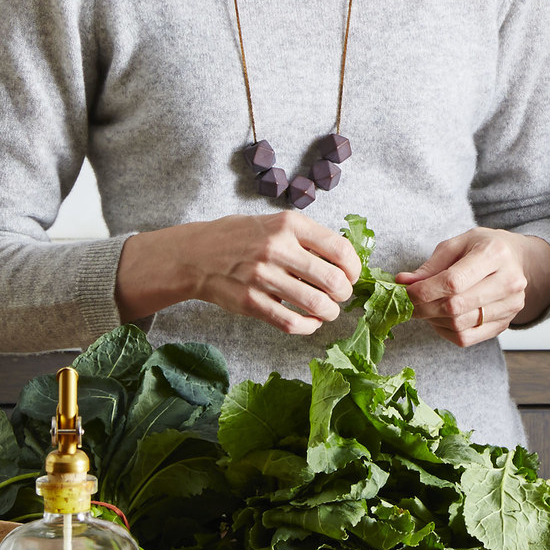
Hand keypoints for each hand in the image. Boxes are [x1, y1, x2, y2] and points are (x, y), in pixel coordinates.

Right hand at [114, 212, 361, 335]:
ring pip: (314, 303)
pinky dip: (307, 326)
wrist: (196, 254)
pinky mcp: (250, 302)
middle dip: (344, 292)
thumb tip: (344, 261)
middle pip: (331, 279)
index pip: (338, 248)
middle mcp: (277, 248)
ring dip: (329, 312)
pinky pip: (289, 321)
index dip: (354, 267)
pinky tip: (310, 322)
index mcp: (289, 224)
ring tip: (329, 311)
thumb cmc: (241, 237)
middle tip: (342, 295)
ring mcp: (262, 276)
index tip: (353, 275)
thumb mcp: (275, 223)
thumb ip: (306, 238)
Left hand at [396, 229, 549, 346]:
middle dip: (424, 308)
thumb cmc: (484, 248)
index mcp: (494, 254)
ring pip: (459, 325)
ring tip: (425, 308)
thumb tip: (403, 283)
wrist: (516, 259)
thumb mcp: (457, 245)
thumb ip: (430, 266)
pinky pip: (467, 338)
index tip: (406, 293)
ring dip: (433, 320)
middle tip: (409, 304)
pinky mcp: (505, 323)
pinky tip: (440, 318)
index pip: (453, 282)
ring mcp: (510, 305)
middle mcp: (508, 281)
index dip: (424, 291)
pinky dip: (445, 331)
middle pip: (455, 307)